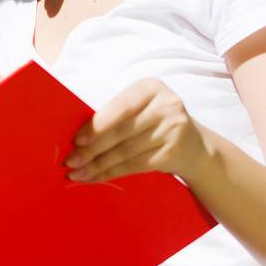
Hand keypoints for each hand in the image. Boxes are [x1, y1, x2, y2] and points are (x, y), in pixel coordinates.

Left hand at [65, 78, 208, 183]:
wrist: (195, 146)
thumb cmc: (153, 123)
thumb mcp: (139, 109)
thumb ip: (114, 115)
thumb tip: (77, 137)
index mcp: (151, 88)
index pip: (119, 108)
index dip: (96, 126)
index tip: (76, 140)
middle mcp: (166, 106)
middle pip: (121, 131)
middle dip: (92, 149)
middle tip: (71, 161)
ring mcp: (174, 130)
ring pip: (126, 151)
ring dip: (98, 165)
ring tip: (78, 173)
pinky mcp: (174, 153)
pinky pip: (135, 166)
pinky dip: (112, 172)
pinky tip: (96, 177)